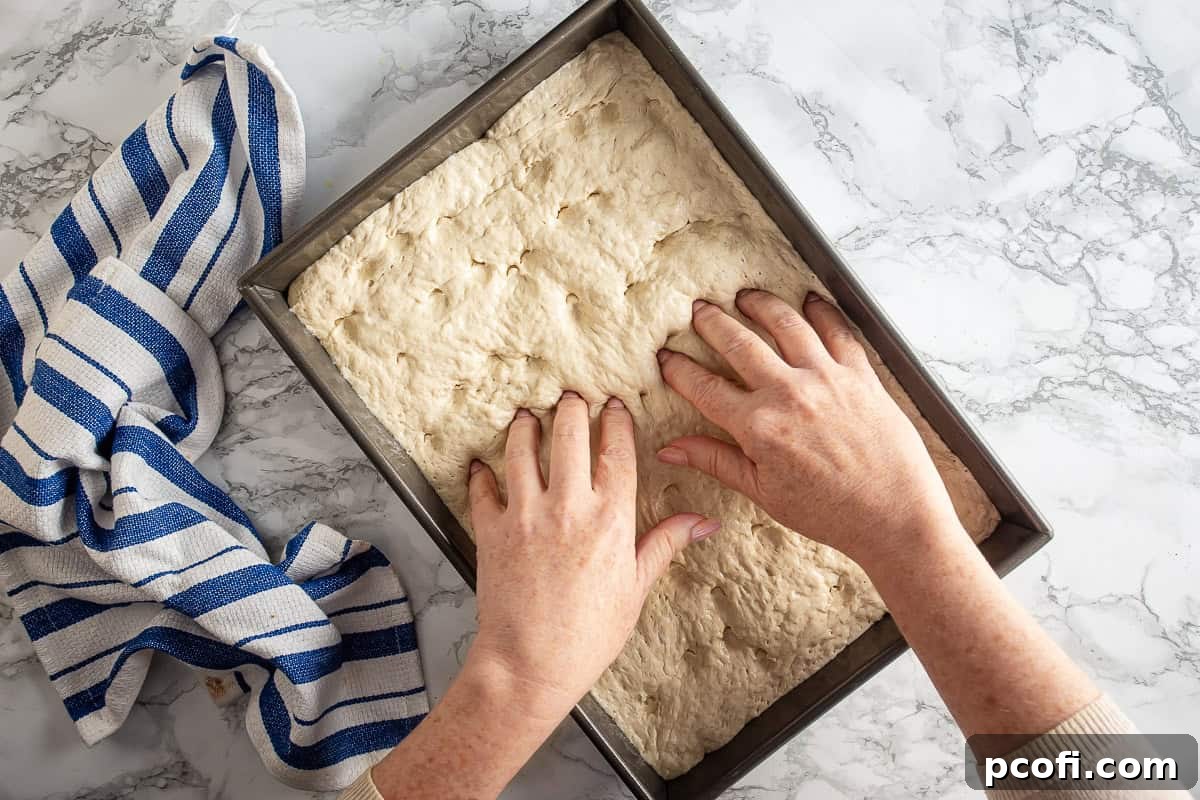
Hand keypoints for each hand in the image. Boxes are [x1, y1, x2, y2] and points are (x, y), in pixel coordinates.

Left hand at [464, 391, 719, 721]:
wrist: (530, 665)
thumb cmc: (589, 635)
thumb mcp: (637, 588)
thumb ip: (665, 543)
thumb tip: (705, 522)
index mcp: (610, 518)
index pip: (616, 450)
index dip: (616, 420)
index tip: (615, 405)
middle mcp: (568, 506)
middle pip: (568, 433)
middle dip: (571, 407)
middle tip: (571, 397)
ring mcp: (525, 515)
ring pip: (521, 448)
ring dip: (525, 425)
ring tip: (527, 415)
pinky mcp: (491, 530)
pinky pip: (483, 487)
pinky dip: (481, 471)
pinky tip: (482, 464)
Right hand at [655, 289, 961, 565]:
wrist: (895, 515)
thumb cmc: (829, 512)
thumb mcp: (763, 492)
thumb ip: (715, 461)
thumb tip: (669, 449)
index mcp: (758, 427)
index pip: (705, 388)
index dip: (679, 369)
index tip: (665, 356)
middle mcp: (789, 394)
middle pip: (739, 343)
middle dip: (713, 323)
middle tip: (698, 309)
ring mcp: (827, 379)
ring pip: (785, 324)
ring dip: (760, 304)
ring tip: (744, 296)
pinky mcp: (861, 375)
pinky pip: (838, 331)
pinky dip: (822, 310)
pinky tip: (809, 299)